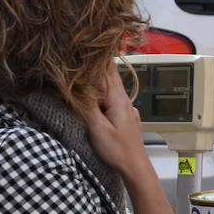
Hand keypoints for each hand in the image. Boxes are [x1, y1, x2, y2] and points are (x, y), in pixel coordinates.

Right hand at [85, 62, 151, 179]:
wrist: (135, 167)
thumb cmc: (119, 151)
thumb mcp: (98, 129)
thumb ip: (88, 106)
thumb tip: (78, 86)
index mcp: (119, 100)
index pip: (108, 70)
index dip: (98, 57)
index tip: (87, 46)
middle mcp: (125, 101)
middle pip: (109, 77)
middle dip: (95, 66)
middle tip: (80, 55)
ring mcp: (126, 109)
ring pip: (110, 88)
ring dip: (98, 80)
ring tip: (83, 72)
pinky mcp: (124, 118)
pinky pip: (112, 99)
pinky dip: (102, 94)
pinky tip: (94, 96)